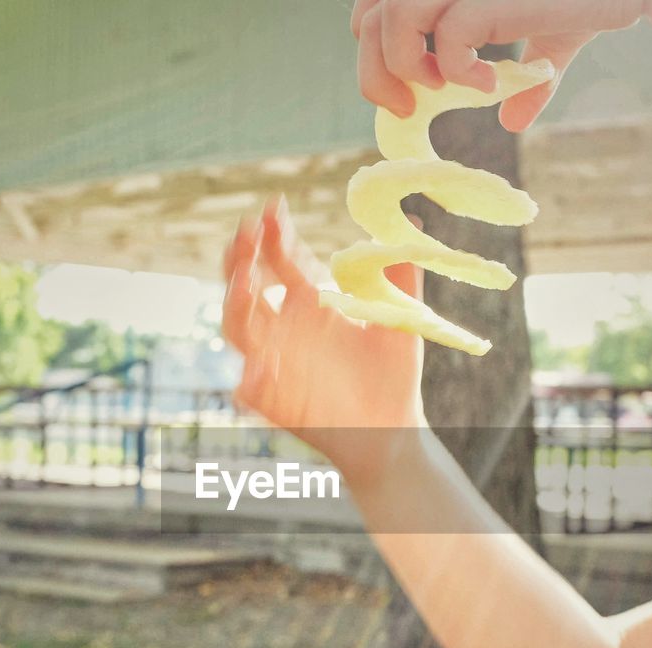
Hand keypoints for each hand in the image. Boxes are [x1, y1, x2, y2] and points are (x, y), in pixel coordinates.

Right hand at [222, 195, 424, 489]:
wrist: (395, 435)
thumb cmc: (394, 377)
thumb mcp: (401, 319)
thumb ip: (401, 275)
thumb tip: (416, 224)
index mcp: (311, 304)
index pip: (282, 261)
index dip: (274, 234)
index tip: (273, 207)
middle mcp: (286, 329)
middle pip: (247, 286)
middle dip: (242, 258)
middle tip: (248, 232)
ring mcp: (275, 364)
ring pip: (238, 329)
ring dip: (235, 304)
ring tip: (244, 282)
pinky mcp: (276, 403)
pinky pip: (251, 390)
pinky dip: (250, 378)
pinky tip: (258, 369)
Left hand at [350, 0, 646, 128]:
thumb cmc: (594, 2)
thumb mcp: (551, 42)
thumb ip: (526, 79)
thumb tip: (514, 121)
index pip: (373, 1)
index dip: (372, 38)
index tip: (400, 79)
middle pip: (369, 15)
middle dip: (374, 69)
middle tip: (403, 109)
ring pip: (394, 20)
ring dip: (405, 69)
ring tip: (441, 90)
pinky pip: (449, 39)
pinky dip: (459, 71)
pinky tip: (489, 84)